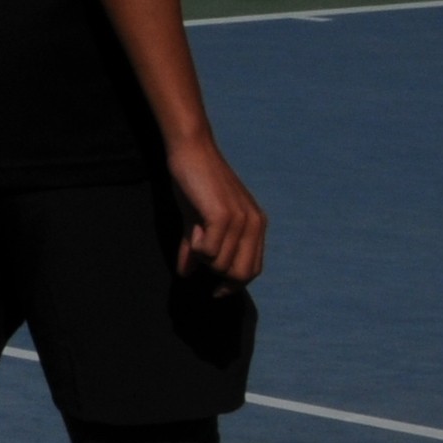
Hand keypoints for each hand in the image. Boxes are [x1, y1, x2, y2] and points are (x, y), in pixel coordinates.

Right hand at [165, 130, 266, 285]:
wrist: (191, 151)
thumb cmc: (195, 183)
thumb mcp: (197, 220)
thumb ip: (196, 248)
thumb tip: (185, 274)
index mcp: (256, 225)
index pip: (252, 270)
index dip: (234, 284)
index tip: (216, 291)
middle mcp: (255, 224)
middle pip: (242, 274)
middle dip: (218, 273)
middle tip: (199, 257)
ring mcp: (241, 220)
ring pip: (222, 264)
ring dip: (203, 256)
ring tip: (195, 231)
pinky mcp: (224, 216)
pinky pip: (210, 251)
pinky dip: (197, 246)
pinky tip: (194, 227)